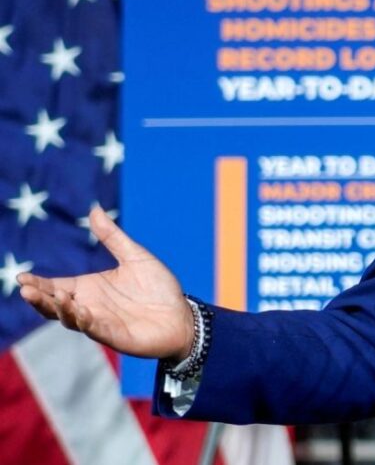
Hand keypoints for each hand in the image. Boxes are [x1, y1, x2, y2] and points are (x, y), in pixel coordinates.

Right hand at [18, 206, 193, 360]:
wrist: (182, 315)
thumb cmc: (158, 288)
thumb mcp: (135, 257)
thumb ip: (113, 237)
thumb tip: (94, 209)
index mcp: (89, 289)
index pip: (55, 286)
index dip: (38, 284)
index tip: (20, 278)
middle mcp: (89, 307)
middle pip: (55, 305)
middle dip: (40, 299)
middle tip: (26, 290)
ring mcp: (100, 323)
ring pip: (70, 319)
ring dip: (60, 309)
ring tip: (55, 296)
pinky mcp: (115, 336)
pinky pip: (95, 329)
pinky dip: (85, 321)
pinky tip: (80, 311)